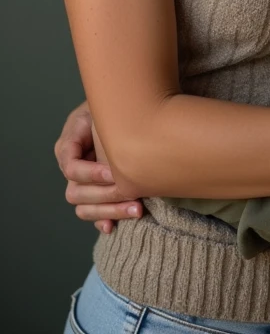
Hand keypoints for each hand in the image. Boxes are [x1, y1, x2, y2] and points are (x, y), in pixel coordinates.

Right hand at [54, 101, 142, 233]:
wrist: (124, 111)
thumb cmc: (112, 107)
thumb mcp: (102, 110)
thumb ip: (102, 125)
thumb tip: (115, 148)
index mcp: (68, 146)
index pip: (72, 168)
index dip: (91, 173)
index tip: (114, 173)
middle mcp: (72, 166)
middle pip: (77, 193)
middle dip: (106, 196)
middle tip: (134, 197)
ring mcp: (82, 183)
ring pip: (84, 207)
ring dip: (109, 211)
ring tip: (137, 210)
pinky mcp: (95, 192)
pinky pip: (93, 213)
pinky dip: (102, 220)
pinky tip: (112, 227)